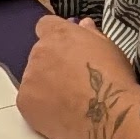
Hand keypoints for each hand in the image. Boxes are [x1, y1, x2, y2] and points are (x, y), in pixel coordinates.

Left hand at [21, 10, 139, 138]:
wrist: (109, 115)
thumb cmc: (115, 79)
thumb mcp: (109, 49)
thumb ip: (90, 34)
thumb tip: (83, 24)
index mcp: (60, 34)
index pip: (45, 25)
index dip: (55, 35)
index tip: (66, 48)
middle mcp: (39, 52)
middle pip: (39, 54)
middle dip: (52, 63)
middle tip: (72, 80)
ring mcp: (29, 78)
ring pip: (33, 78)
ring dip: (45, 84)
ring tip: (68, 100)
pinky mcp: (24, 102)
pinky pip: (28, 100)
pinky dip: (40, 105)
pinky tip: (59, 113)